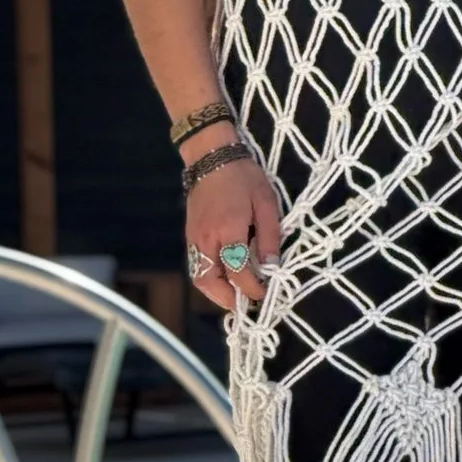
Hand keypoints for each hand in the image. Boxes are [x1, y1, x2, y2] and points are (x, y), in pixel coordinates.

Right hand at [185, 147, 283, 310]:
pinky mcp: (189, 236)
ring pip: (199, 277)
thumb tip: (272, 266)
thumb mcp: (266, 203)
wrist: (212, 157)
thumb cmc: (244, 177)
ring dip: (215, 292)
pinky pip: (195, 266)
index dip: (251, 288)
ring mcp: (193, 238)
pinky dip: (208, 278)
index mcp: (228, 229)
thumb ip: (269, 237)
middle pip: (210, 281)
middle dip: (227, 298)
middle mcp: (206, 238)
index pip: (237, 270)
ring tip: (235, 296)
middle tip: (246, 304)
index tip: (263, 294)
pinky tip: (224, 278)